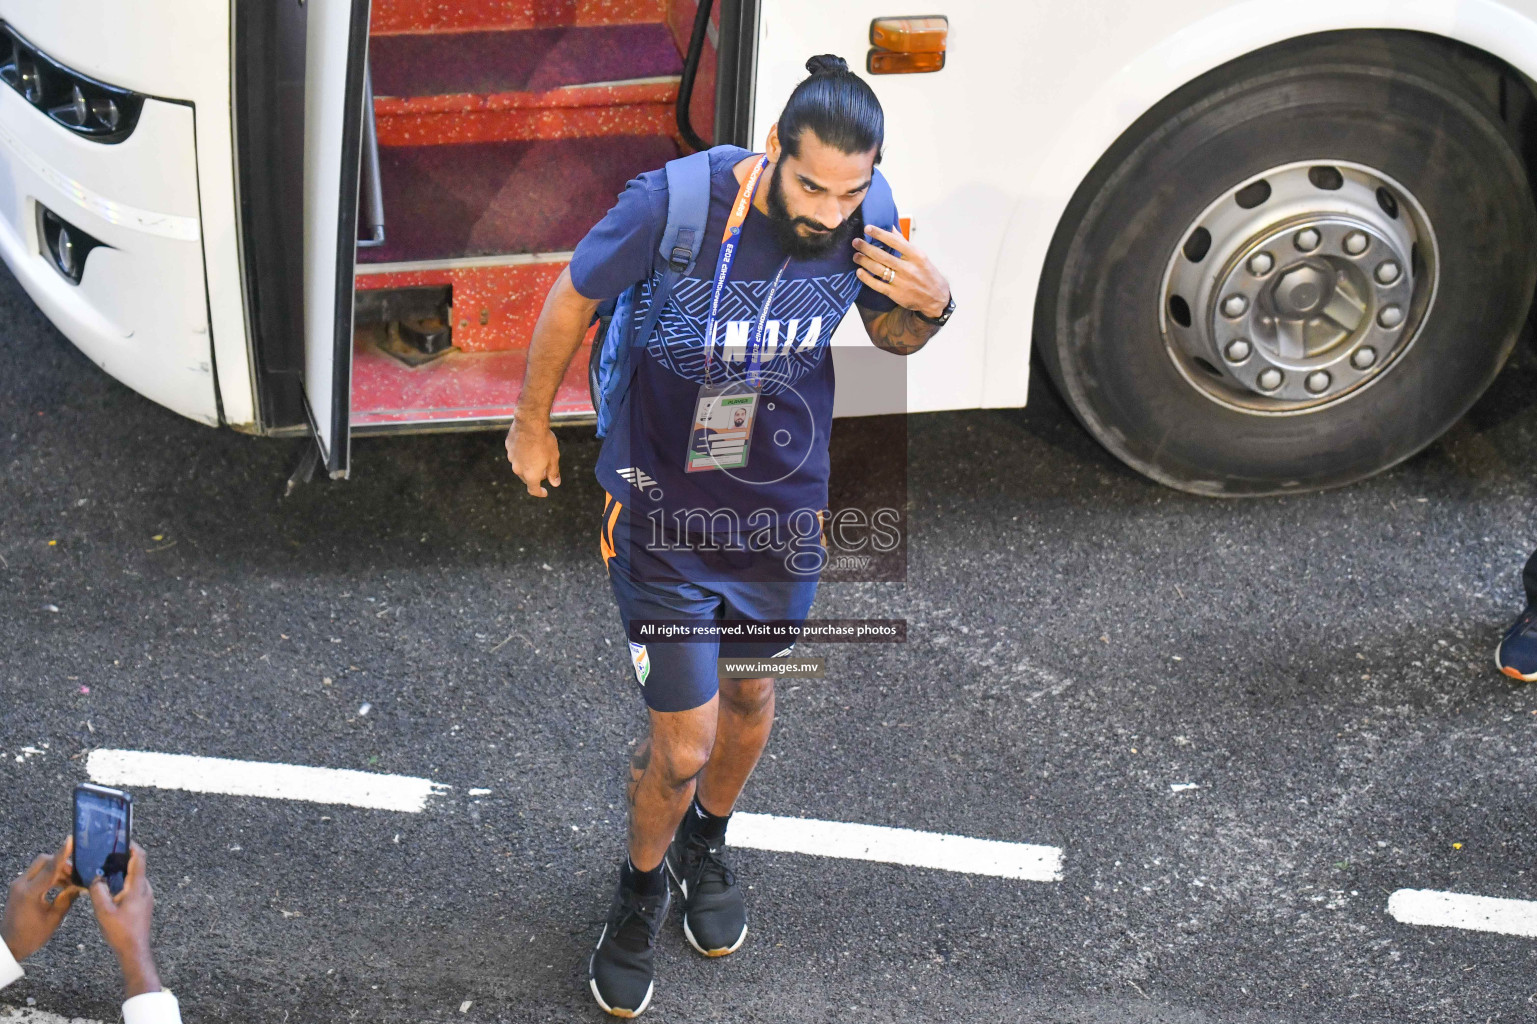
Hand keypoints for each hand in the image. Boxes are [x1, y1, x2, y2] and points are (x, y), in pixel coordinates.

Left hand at [1, 836, 82, 960]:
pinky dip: (49, 875)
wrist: (9, 945)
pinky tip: (60, 885)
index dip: (62, 854)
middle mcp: (21, 884)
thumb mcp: (53, 919)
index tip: (70, 840)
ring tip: (70, 882)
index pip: (50, 869)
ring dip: (56, 869)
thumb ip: (67, 899)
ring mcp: (18, 884)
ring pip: (40, 866)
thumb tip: (79, 886)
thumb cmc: (31, 936)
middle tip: (76, 874)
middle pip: (43, 861)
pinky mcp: (18, 887)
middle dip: (62, 863)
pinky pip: (36, 873)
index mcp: (30, 893)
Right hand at [89, 842, 159, 997]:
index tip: (121, 839)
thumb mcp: (103, 911)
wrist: (135, 950)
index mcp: (138, 886)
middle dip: (122, 858)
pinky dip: (122, 883)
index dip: (132, 846)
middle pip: (136, 866)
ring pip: (134, 877)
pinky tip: (109, 889)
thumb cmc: (121, 932)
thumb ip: (98, 891)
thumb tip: (96, 878)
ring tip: (104, 871)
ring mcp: (145, 896)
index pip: (140, 858)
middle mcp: (145, 888)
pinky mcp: (143, 904)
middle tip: (105, 855)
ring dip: (121, 872)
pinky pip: (133, 887)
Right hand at [505, 413, 561, 497]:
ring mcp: (512, 458)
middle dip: (535, 476)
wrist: (530, 422)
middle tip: (545, 469)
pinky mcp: (508, 447)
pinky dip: (522, 453)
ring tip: (538, 453)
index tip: (545, 492)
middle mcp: (518, 469)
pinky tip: (529, 444)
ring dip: (528, 464)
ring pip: (520, 465)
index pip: (533, 490)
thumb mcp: (553, 458)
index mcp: (531, 474)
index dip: (540, 493)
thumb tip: (555, 483)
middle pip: (526, 478)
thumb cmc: (544, 441)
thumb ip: (553, 472)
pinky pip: (516, 454)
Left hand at [852, 224, 949, 318]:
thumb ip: (903, 242)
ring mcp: (901, 282)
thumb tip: (891, 226)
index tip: (867, 228)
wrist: (936, 297)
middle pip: (883, 256)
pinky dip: (866, 278)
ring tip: (856, 255)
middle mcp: (908, 268)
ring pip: (878, 269)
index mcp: (916, 255)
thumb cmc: (926, 273)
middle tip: (856, 242)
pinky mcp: (896, 294)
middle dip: (866, 247)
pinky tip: (859, 272)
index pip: (895, 241)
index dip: (880, 234)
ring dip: (864, 261)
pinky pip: (877, 285)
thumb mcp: (919, 256)